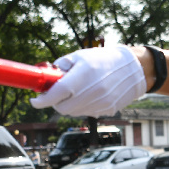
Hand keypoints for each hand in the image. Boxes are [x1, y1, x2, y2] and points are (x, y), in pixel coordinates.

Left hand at [30, 44, 146, 116]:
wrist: (134, 69)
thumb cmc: (104, 59)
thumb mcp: (80, 56)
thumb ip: (61, 66)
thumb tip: (46, 77)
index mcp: (83, 75)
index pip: (56, 94)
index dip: (41, 100)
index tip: (34, 101)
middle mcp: (92, 91)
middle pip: (62, 108)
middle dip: (55, 102)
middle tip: (56, 94)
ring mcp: (100, 103)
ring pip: (74, 112)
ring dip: (69, 104)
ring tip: (77, 90)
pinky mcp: (107, 110)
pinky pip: (87, 112)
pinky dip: (82, 106)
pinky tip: (90, 95)